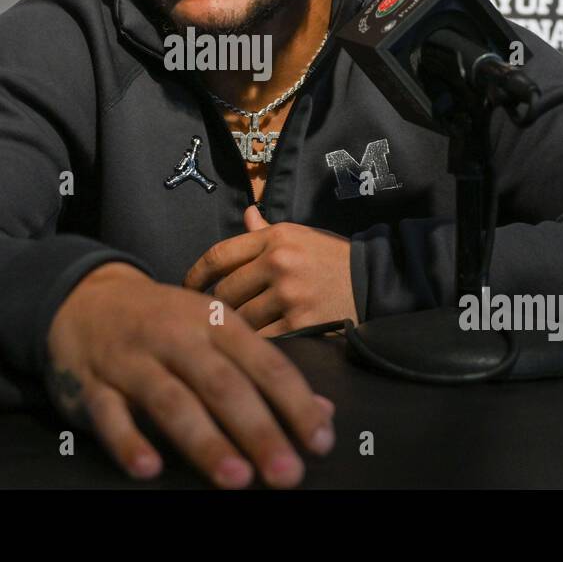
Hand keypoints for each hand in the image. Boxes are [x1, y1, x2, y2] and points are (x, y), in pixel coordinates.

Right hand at [45, 261, 335, 488]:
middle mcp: (176, 336)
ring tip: (236, 478)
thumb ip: (266, 371)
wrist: (87, 297)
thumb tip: (324, 412)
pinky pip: (110, 414)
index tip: (320, 442)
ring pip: (170, 400)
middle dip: (257, 430)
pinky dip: (128, 441)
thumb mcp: (216, 330)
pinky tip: (149, 468)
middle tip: (286, 473)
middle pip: (221, 384)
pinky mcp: (93, 382)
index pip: (264, 362)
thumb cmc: (166, 322)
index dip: (295, 402)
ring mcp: (132, 359)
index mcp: (214, 321)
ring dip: (204, 441)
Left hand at [184, 205, 358, 336]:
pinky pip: (262, 340)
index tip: (186, 289)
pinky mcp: (301, 326)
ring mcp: (289, 295)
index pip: (218, 255)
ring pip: (240, 319)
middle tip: (211, 319)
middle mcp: (279, 263)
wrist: (376, 283)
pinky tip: (253, 348)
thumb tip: (246, 213)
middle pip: (224, 292)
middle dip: (215, 308)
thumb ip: (267, 231)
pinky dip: (255, 345)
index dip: (195, 275)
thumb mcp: (301, 236)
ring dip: (234, 330)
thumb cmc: (332, 260)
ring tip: (232, 335)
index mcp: (275, 238)